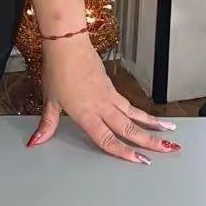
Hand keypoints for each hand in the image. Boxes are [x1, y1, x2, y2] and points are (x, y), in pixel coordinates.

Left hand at [26, 33, 179, 163]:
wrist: (68, 44)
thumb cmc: (57, 71)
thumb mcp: (50, 100)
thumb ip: (47, 125)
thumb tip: (35, 142)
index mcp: (86, 114)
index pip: (108, 139)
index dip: (124, 152)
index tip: (141, 160)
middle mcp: (102, 107)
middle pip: (129, 128)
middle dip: (150, 141)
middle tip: (169, 150)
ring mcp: (109, 96)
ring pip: (134, 115)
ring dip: (152, 125)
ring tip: (170, 133)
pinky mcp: (111, 87)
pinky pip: (129, 104)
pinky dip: (141, 113)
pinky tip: (148, 118)